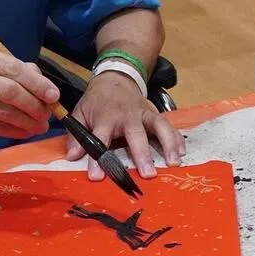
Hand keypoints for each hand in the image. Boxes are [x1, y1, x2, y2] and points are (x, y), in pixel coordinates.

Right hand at [0, 42, 59, 143]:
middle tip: (48, 114)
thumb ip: (10, 70)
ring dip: (26, 120)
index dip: (37, 82)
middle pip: (9, 90)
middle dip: (34, 103)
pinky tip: (24, 132)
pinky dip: (13, 131)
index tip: (54, 94)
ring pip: (3, 111)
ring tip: (40, 125)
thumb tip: (43, 83)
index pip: (12, 67)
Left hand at [66, 71, 184, 180]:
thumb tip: (73, 156)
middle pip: (135, 134)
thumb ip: (76, 134)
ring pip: (158, 126)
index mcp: (106, 117)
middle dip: (141, 154)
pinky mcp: (154, 114)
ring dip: (167, 144)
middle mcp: (127, 115)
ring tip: (173, 163)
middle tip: (147, 174)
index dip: (97, 158)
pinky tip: (181, 153)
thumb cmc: (97, 101)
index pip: (101, 139)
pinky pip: (168, 125)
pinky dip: (176, 138)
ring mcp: (143, 114)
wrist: (115, 78)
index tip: (97, 177)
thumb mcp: (81, 113)